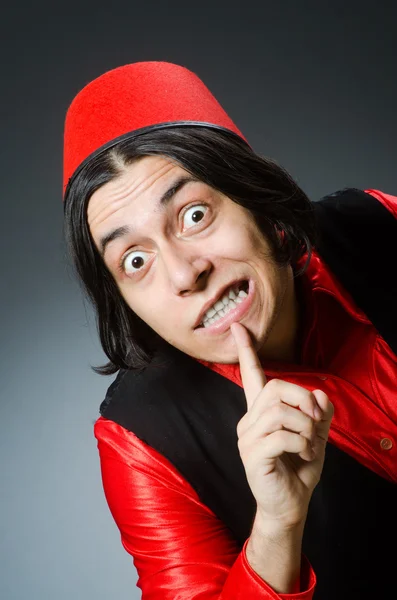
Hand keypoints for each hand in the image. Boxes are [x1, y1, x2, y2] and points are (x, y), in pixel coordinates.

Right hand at [231, 322, 333, 530]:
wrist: (289, 505)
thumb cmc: (298, 469)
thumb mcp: (315, 436)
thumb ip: (318, 413)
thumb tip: (321, 392)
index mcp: (260, 413)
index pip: (250, 376)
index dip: (246, 351)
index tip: (238, 327)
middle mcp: (248, 421)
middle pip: (274, 388)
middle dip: (303, 399)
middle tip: (316, 421)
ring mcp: (248, 438)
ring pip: (280, 411)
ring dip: (306, 425)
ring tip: (311, 443)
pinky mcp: (253, 455)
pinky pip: (282, 435)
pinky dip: (303, 442)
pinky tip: (305, 454)